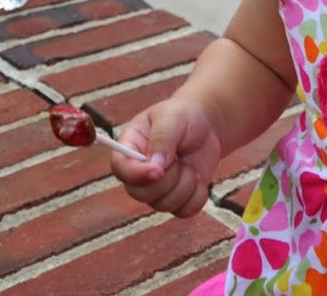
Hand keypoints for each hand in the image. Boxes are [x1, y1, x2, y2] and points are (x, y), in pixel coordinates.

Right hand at [111, 98, 223, 217]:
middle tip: (179, 158)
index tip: (159, 171)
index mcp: (129, 149)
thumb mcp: (172, 118)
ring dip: (185, 184)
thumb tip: (156, 166)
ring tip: (189, 164)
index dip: (137, 175)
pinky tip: (198, 178)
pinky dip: (197, 196)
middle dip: (168, 179)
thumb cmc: (183, 116)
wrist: (206, 125)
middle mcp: (138, 174)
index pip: (121, 169)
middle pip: (142, 194)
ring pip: (164, 205)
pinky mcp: (176, 199)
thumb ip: (162, 138)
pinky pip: (184, 211)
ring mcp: (157, 189)